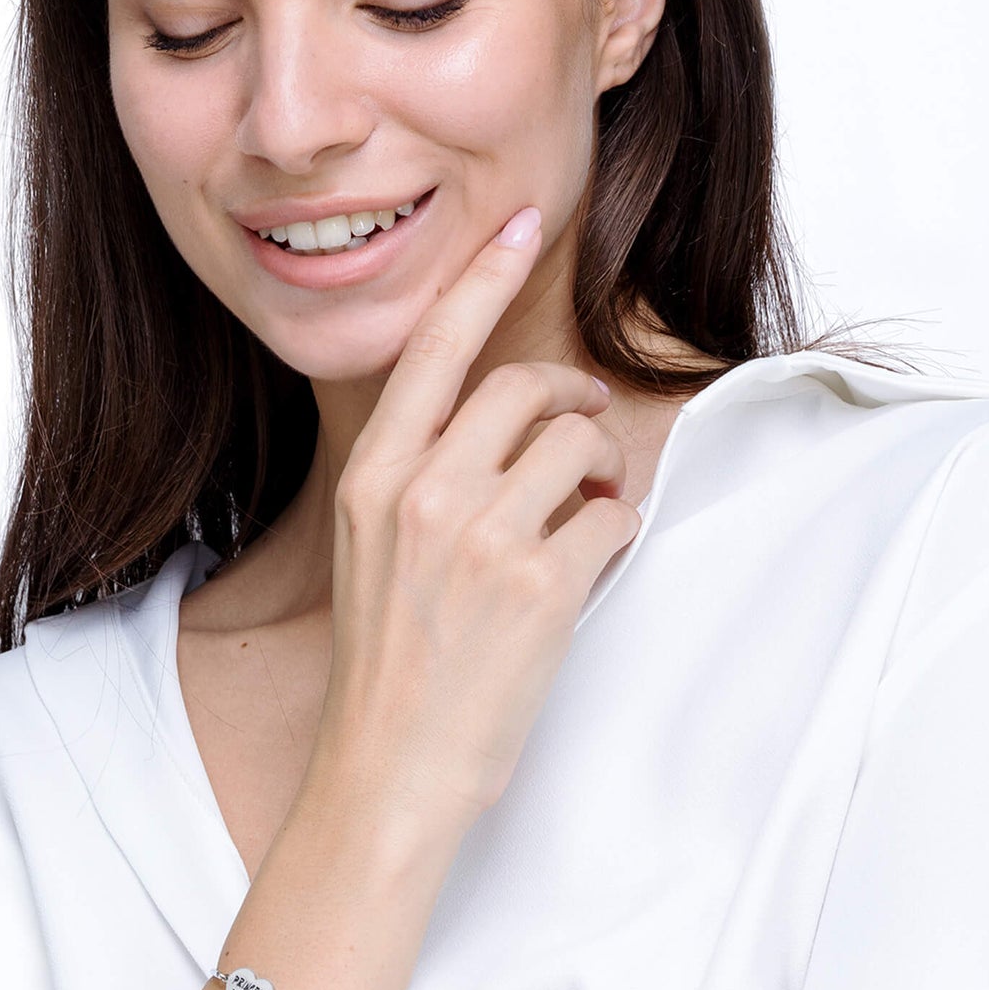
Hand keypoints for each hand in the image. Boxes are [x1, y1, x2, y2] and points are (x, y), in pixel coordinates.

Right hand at [311, 206, 639, 830]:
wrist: (388, 768)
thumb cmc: (386, 664)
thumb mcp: (371, 548)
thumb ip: (421, 475)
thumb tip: (506, 425)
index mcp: (374, 478)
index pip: (432, 349)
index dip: (481, 276)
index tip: (519, 221)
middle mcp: (424, 493)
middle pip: (526, 386)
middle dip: (573, 396)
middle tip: (588, 427)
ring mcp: (484, 538)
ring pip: (582, 443)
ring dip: (602, 470)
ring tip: (589, 509)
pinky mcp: (544, 587)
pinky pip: (615, 515)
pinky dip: (618, 530)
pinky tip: (591, 566)